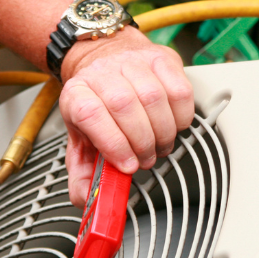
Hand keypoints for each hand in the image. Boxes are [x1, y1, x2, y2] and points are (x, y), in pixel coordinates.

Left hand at [58, 30, 193, 206]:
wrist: (106, 61)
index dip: (112, 143)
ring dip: (162, 132)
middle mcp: (102, 73)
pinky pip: (180, 90)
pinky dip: (181, 116)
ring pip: (154, 97)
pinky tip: (172, 124)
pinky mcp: (161, 58)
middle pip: (124, 105)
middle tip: (146, 158)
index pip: (90, 114)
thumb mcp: (80, 140)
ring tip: (159, 144)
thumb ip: (82, 173)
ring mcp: (132, 62)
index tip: (128, 165)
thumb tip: (85, 198)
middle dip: (141, 142)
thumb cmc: (96, 103)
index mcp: (77, 94)